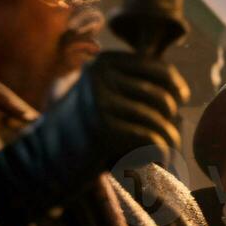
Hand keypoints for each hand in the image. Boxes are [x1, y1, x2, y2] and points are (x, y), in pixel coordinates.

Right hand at [0, 50, 188, 225]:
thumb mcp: (104, 98)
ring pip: (161, 124)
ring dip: (165, 145)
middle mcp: (100, 76)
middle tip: (157, 140)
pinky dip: (157, 157)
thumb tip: (183, 91)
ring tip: (151, 154)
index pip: (161, 71)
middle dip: (169, 124)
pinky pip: (154, 142)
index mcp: (103, 63)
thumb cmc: (83, 132)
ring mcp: (100, 102)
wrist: (42, 162)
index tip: (177, 104)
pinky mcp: (104, 130)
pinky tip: (143, 163)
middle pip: (164, 100)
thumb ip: (133, 88)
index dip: (176, 91)